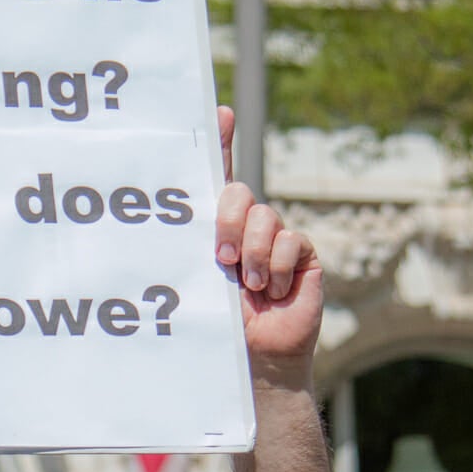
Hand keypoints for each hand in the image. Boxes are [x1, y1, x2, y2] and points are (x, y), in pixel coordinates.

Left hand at [215, 106, 322, 385]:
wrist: (256, 358)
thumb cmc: (221, 324)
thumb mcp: (199, 280)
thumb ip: (195, 246)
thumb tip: (170, 217)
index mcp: (216, 228)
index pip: (217, 175)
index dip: (221, 140)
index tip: (219, 112)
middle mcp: (245, 226)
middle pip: (237, 193)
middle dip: (228, 222)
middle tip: (222, 259)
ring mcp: (276, 238)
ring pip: (264, 217)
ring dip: (253, 256)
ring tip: (252, 287)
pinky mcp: (302, 254)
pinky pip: (291, 241)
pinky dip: (279, 268)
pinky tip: (275, 292)